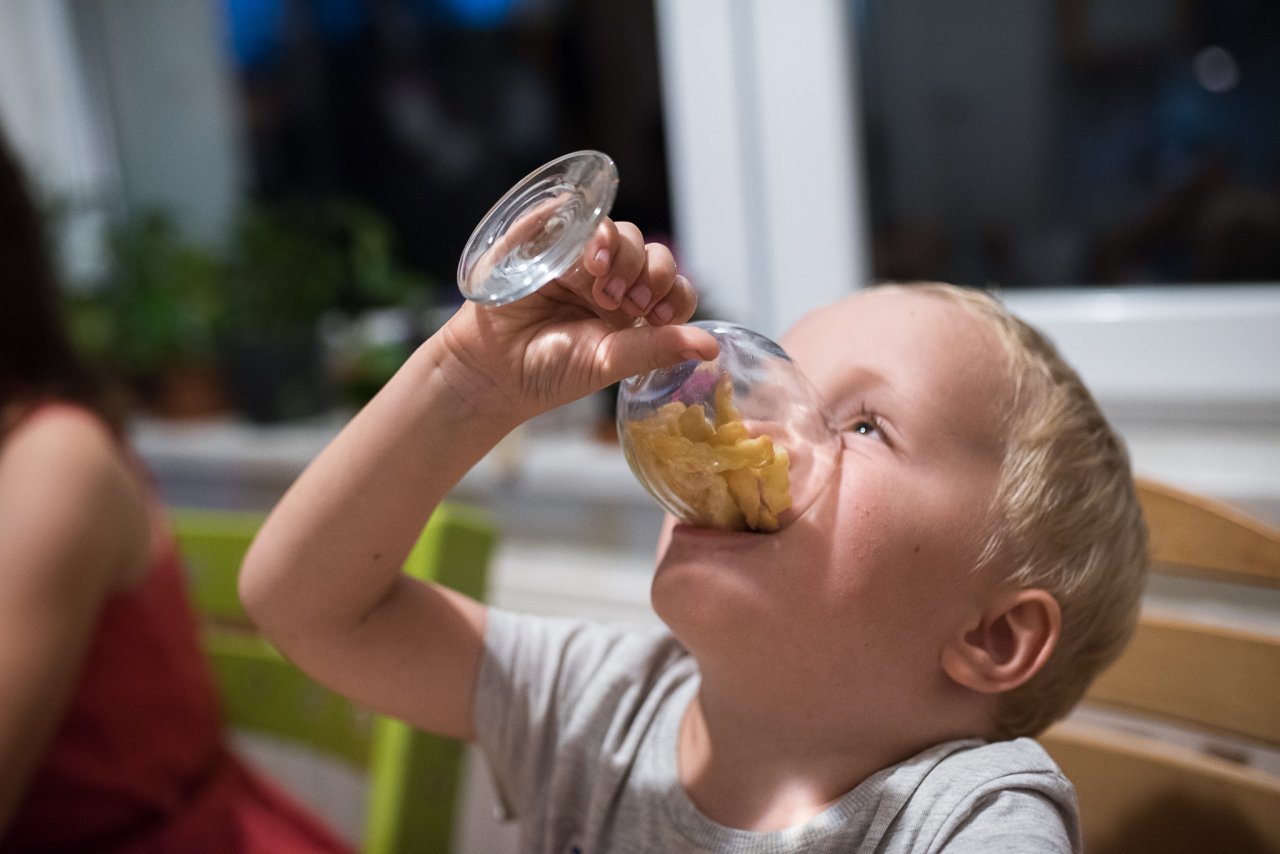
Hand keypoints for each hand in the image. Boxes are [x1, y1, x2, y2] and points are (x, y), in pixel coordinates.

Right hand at [441, 218, 718, 419]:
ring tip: (601, 287)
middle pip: (650, 252)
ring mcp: (577, 258)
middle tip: (628, 304)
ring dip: (622, 254)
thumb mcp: (609, 363)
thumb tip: (712, 347)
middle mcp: (610, 279)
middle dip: (649, 273)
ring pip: (619, 232)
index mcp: (631, 309)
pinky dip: (586, 226)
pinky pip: (571, 213)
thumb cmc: (550, 371)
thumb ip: (656, 349)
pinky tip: (588, 255)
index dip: (675, 292)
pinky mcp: (544, 240)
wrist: (492, 372)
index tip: (660, 316)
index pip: (673, 285)